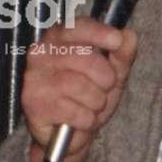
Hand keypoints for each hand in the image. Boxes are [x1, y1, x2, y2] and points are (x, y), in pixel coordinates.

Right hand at [22, 17, 136, 161]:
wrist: (69, 134)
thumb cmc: (88, 96)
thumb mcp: (110, 73)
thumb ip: (121, 54)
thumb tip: (129, 36)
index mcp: (58, 37)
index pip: (77, 27)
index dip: (98, 33)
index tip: (116, 41)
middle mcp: (41, 53)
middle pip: (86, 59)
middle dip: (106, 78)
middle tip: (105, 89)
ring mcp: (34, 78)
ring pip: (80, 86)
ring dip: (97, 101)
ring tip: (92, 105)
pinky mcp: (33, 103)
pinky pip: (73, 111)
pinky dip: (86, 119)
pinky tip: (81, 119)